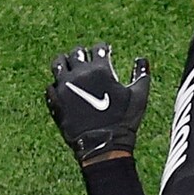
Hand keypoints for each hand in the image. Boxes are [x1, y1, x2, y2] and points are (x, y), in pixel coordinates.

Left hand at [46, 43, 149, 165]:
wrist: (103, 145)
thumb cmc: (124, 121)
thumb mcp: (139, 98)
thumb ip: (141, 76)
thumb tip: (142, 60)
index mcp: (100, 70)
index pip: (98, 49)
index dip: (102, 49)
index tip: (105, 51)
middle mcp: (79, 73)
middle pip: (76, 53)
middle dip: (82, 53)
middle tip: (86, 58)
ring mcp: (64, 86)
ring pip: (58, 64)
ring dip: (64, 63)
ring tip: (69, 67)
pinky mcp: (56, 101)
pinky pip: (51, 86)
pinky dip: (57, 85)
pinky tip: (62, 88)